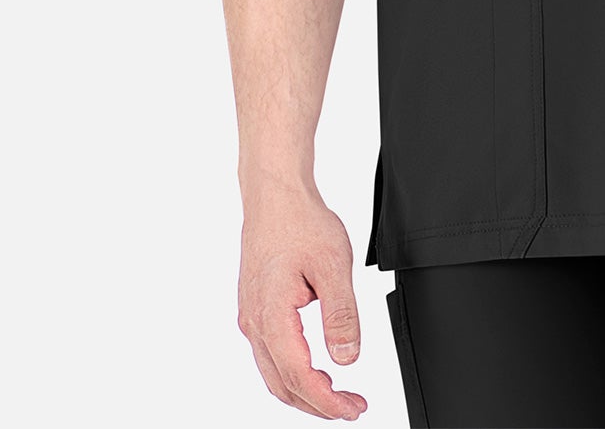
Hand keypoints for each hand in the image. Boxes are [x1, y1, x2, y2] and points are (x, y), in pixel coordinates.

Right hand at [238, 180, 367, 419]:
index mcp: (271, 316)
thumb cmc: (300, 222)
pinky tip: (316, 370)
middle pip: (282, 386)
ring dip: (305, 392)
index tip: (352, 409)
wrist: (274, 197)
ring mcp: (251, 319)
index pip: (299, 378)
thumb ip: (341, 315)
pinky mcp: (255, 311)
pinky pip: (271, 356)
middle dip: (317, 405)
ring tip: (338, 394)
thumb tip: (347, 359)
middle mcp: (255, 324)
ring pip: (274, 375)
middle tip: (352, 407)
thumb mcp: (333, 265)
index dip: (327, 402)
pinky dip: (293, 373)